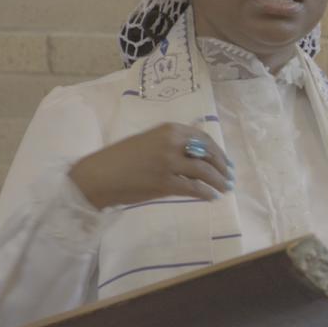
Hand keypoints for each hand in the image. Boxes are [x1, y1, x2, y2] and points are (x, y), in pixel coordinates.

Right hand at [68, 124, 234, 209]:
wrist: (99, 175)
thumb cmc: (120, 159)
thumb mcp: (149, 141)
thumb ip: (171, 144)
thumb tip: (195, 155)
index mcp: (168, 129)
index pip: (203, 138)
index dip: (217, 151)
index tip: (224, 161)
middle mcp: (172, 142)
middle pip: (208, 153)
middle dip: (222, 166)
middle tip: (229, 176)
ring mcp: (169, 162)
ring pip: (204, 172)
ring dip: (218, 181)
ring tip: (224, 188)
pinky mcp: (165, 183)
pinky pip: (193, 188)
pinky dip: (206, 193)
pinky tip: (211, 197)